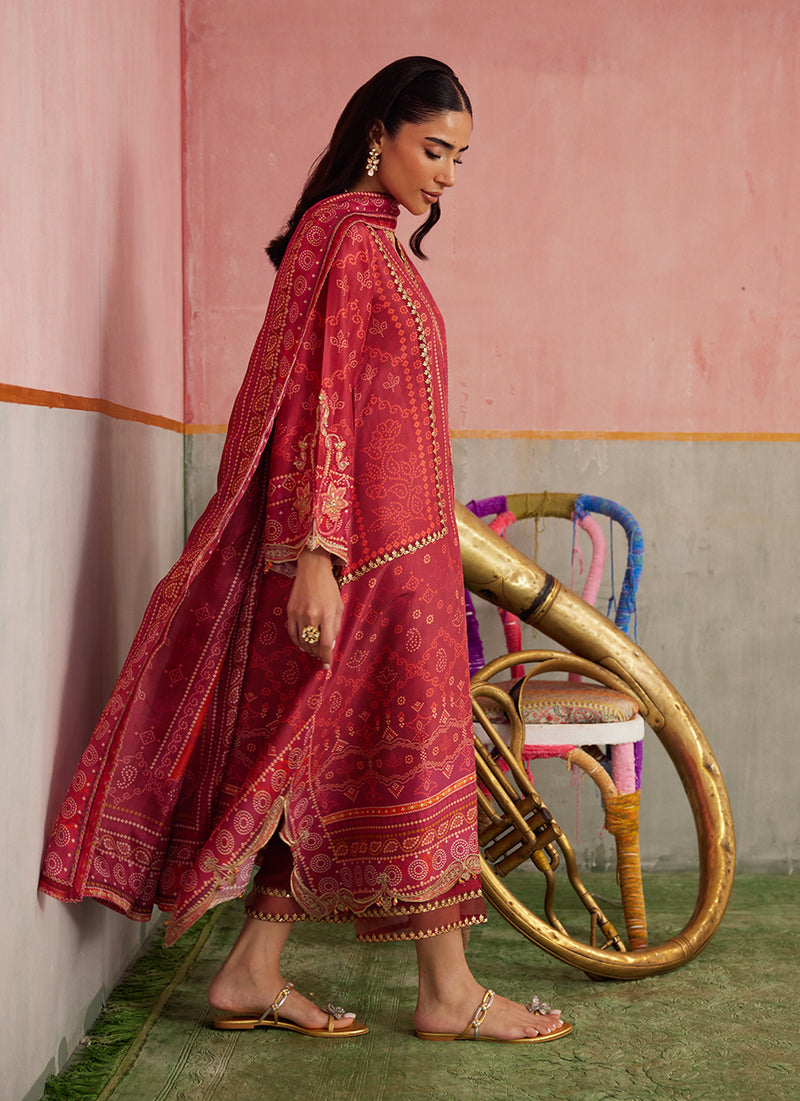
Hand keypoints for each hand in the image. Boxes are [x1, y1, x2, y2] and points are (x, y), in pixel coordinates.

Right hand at [286, 547, 342, 669]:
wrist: (312, 570)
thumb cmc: (329, 588)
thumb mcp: (338, 606)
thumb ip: (335, 626)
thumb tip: (330, 645)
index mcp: (327, 614)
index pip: (326, 643)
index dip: (326, 657)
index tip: (326, 666)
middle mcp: (312, 615)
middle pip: (313, 644)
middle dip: (317, 654)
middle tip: (321, 656)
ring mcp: (299, 613)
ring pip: (302, 640)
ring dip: (308, 649)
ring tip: (313, 651)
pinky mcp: (290, 611)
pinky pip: (292, 633)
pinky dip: (297, 642)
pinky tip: (303, 644)